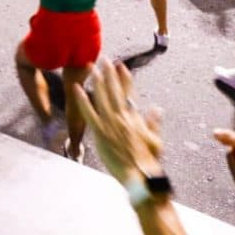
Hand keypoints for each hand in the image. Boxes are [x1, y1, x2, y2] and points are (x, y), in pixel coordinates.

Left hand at [70, 59, 164, 184]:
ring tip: (93, 67)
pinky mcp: (100, 132)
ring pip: (102, 97)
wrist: (139, 175)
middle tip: (105, 59)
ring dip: (97, 81)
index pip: (129, 92)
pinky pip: (89, 113)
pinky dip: (83, 100)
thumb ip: (154, 123)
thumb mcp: (156, 140)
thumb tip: (157, 109)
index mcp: (135, 117)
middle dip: (110, 74)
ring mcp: (110, 123)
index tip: (122, 66)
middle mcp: (122, 117)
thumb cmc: (148, 161)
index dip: (125, 78)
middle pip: (114, 90)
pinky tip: (77, 89)